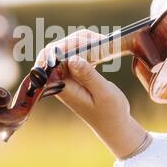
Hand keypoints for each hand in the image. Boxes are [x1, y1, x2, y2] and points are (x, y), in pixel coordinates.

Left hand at [36, 29, 147, 158]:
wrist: (115, 126)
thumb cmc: (111, 113)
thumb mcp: (104, 93)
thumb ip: (88, 75)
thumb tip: (73, 58)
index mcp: (62, 86)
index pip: (51, 58)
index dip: (66, 45)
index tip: (88, 43)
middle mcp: (60, 80)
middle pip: (57, 50)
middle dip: (76, 40)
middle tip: (99, 41)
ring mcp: (66, 77)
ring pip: (66, 49)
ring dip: (83, 42)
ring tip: (103, 45)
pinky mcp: (74, 75)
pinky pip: (75, 55)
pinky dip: (87, 48)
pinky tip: (101, 51)